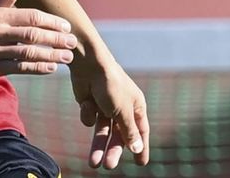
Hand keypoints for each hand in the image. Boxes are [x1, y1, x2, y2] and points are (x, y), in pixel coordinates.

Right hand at [0, 0, 76, 77]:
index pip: (30, 16)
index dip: (50, 21)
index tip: (67, 26)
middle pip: (31, 34)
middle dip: (55, 39)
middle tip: (73, 42)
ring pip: (27, 53)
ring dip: (51, 55)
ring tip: (68, 57)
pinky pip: (19, 68)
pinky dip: (37, 68)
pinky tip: (52, 68)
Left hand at [70, 54, 149, 170]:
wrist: (88, 63)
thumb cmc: (110, 84)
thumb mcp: (122, 110)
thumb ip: (129, 130)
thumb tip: (137, 148)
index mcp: (136, 106)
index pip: (141, 131)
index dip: (141, 147)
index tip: (141, 163)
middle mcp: (122, 108)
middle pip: (119, 135)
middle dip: (113, 151)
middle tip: (109, 166)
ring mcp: (105, 106)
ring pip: (102, 132)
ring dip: (98, 146)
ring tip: (93, 164)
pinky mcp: (90, 104)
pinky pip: (89, 118)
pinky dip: (87, 114)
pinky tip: (87, 102)